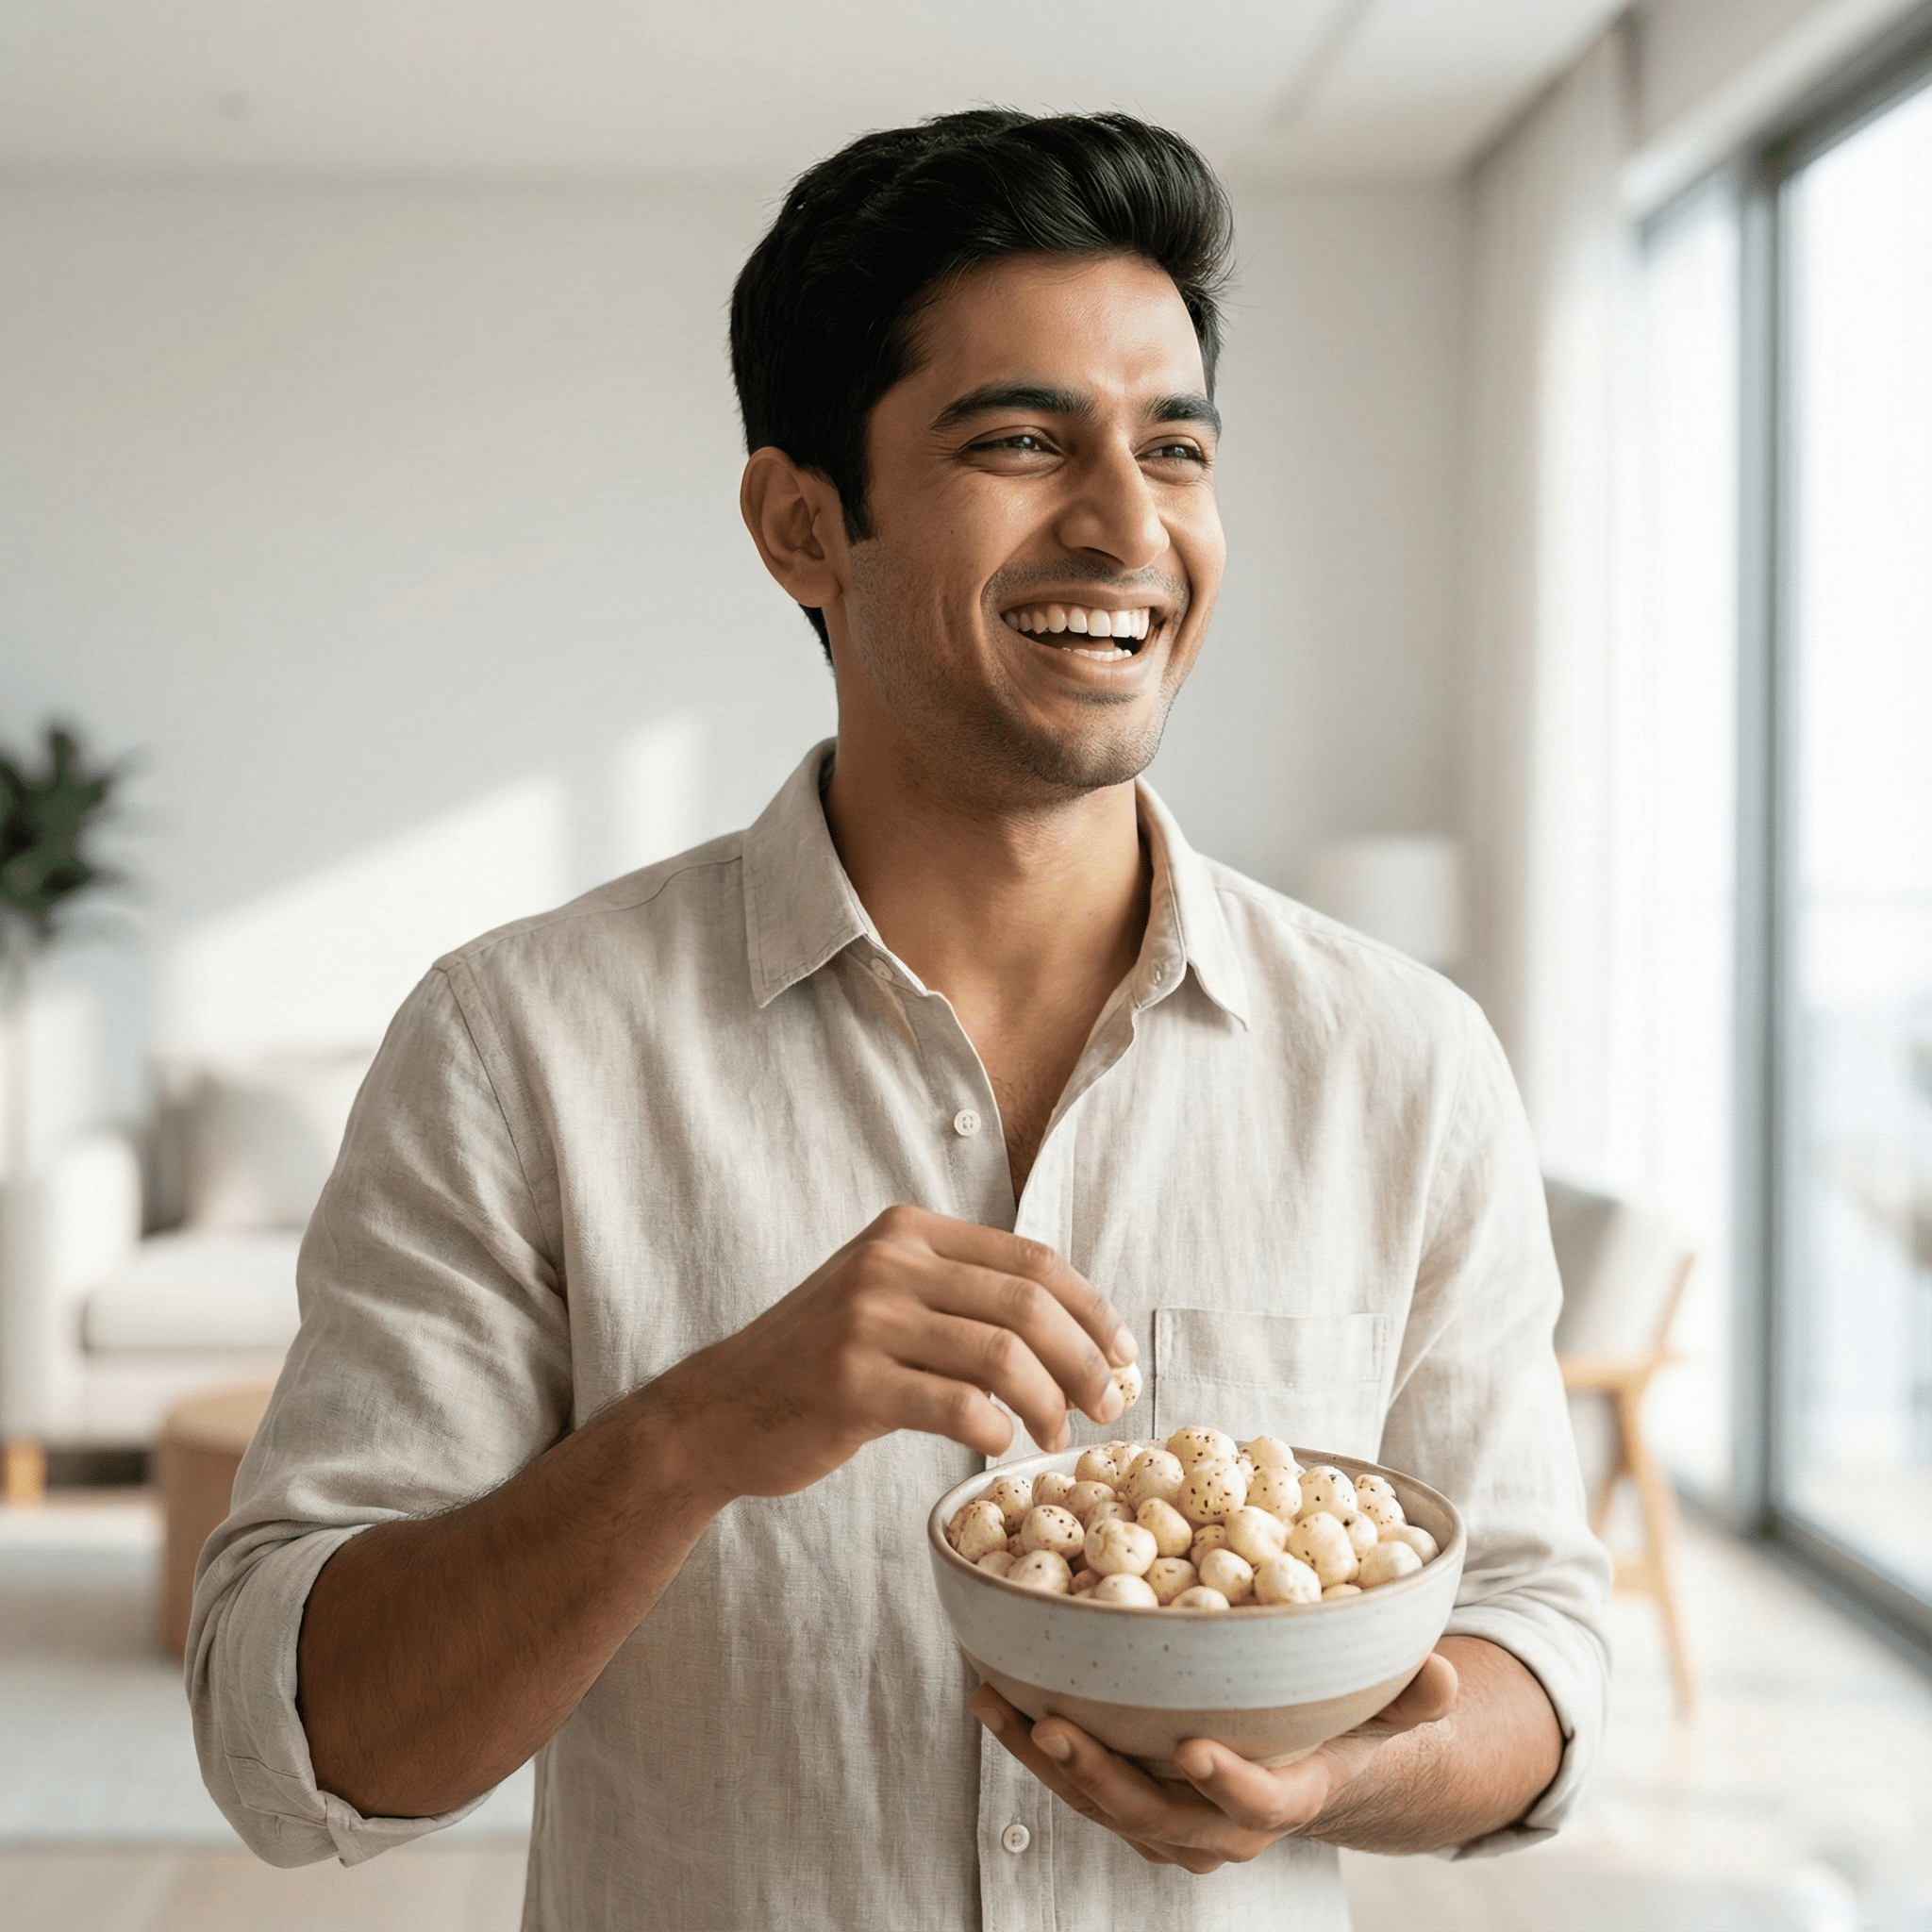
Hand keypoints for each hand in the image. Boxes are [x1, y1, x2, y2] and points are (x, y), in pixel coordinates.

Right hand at [654, 1204, 1136, 1505]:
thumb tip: (1077, 1336)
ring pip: (1002, 1354)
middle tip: (1108, 1405)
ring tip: (1057, 1435)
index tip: (1121, 1355)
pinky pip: (957, 1405)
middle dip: (1085, 1359)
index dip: (1091, 1309)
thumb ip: (962, 1299)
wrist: (720, 1411)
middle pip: (1027, 1303)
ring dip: (1050, 1403)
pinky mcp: (850, 1380)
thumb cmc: (819, 1365)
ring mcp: (865, 1318)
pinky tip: (996, 1446)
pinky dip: (995, 1431)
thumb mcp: (885, 1300)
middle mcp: (888, 1261)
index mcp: (907, 1230)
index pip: (1031, 1258)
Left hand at [969, 1649, 1460, 1871]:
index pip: (1259, 1807)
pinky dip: (1034, 1744)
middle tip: (1057, 1727)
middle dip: (1101, 1777)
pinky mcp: (1133, 1795)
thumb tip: (1446, 1674)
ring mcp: (1171, 1815)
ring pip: (1102, 1802)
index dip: (1228, 1783)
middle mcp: (1221, 1822)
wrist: (1315, 1768)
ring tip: (996, 1705)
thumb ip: (1412, 1697)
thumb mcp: (1391, 1711)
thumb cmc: (1355, 1725)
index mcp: (1289, 1796)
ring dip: (1045, 1760)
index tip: (1194, 1747)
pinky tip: (993, 1696)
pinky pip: (1079, 1782)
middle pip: (1155, 1815)